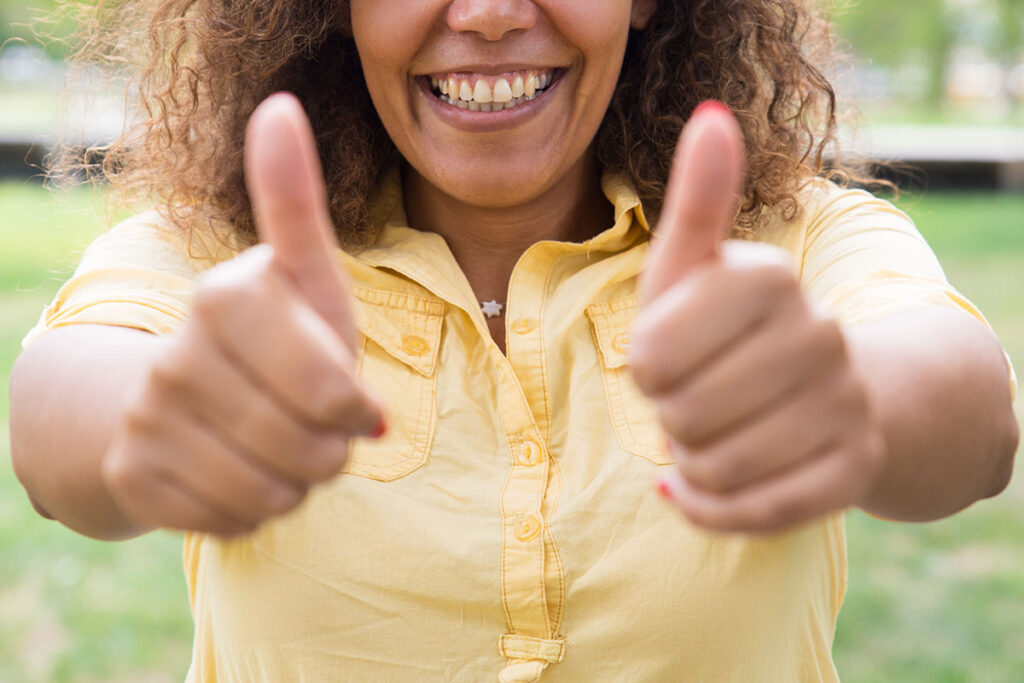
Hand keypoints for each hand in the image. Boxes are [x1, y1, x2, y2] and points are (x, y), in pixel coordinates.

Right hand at [102, 94, 383, 536]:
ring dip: (297, 480)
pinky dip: (256, 509)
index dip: (353, 406)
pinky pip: (234, 522)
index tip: (350, 396)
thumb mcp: (303, 277)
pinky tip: (241, 472)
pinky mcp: (135, 476)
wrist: (183, 396)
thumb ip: (295, 203)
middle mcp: (176, 355)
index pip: (331, 389)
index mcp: (227, 298)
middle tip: (312, 423)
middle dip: (331, 448)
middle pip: (310, 448)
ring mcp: (148, 418)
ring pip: (273, 491)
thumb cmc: (275, 337)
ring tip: (279, 445)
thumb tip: (280, 105)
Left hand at [630, 102, 884, 533]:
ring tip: (716, 432)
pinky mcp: (853, 469)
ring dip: (693, 459)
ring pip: (713, 467)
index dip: (646, 366)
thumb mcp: (697, 269)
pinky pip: (753, 512)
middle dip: (671, 415)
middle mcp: (818, 335)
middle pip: (681, 414)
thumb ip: (698, 200)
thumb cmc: (733, 330)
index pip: (649, 354)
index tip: (672, 356)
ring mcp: (844, 404)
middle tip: (698, 398)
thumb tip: (711, 114)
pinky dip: (714, 508)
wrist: (836, 390)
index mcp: (767, 278)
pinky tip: (709, 485)